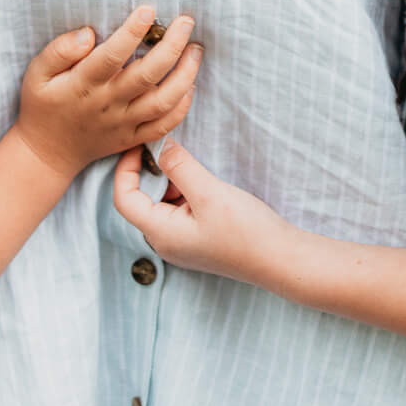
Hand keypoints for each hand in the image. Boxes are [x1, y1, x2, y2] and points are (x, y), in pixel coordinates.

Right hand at [11, 7, 201, 180]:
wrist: (47, 152)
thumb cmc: (43, 104)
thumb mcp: (37, 73)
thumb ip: (59, 51)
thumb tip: (88, 33)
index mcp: (83, 84)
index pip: (112, 55)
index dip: (132, 31)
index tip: (149, 9)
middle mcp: (107, 103)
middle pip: (147, 75)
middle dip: (172, 46)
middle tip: (186, 22)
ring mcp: (123, 123)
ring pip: (162, 101)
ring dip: (185, 74)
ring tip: (195, 50)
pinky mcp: (133, 138)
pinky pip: (164, 126)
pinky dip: (182, 107)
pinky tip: (190, 85)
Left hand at [111, 141, 296, 288]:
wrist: (281, 260)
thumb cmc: (246, 231)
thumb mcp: (209, 192)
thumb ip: (180, 167)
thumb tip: (159, 146)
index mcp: (160, 233)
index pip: (124, 198)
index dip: (126, 169)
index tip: (141, 145)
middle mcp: (165, 242)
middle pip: (142, 200)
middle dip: (153, 172)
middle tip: (172, 149)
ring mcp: (182, 243)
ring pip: (162, 204)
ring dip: (172, 181)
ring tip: (194, 167)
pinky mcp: (198, 240)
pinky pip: (179, 211)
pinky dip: (185, 191)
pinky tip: (204, 183)